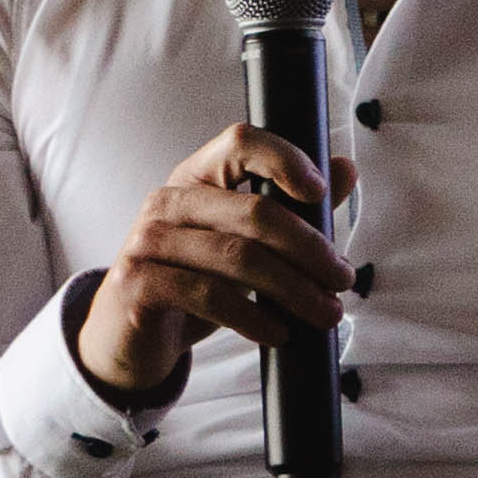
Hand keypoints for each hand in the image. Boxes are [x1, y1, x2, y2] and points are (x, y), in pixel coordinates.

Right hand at [74, 124, 354, 402]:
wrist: (132, 334)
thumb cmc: (197, 279)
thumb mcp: (245, 243)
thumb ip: (294, 208)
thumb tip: (345, 169)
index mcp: (196, 177)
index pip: (240, 143)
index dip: (284, 159)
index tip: (320, 192)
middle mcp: (167, 201)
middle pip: (256, 212)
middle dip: (312, 250)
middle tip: (343, 280)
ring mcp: (147, 241)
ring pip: (239, 258)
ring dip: (295, 291)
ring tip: (325, 312)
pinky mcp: (137, 283)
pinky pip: (210, 296)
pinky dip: (254, 317)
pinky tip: (278, 332)